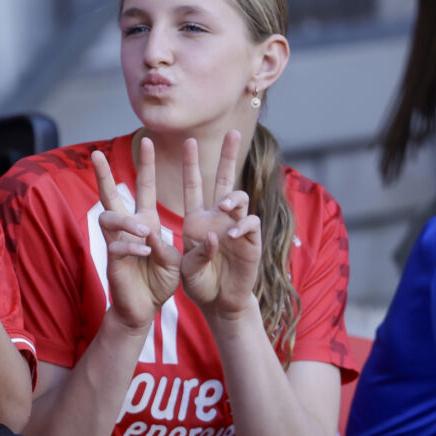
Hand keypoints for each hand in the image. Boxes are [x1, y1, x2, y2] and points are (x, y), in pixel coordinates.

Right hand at [91, 137, 180, 333]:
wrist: (145, 308)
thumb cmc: (158, 281)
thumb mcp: (173, 260)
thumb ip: (166, 247)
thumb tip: (150, 235)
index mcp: (145, 222)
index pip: (144, 188)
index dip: (146, 165)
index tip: (148, 140)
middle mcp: (128, 228)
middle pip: (110, 195)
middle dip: (104, 174)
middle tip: (95, 154)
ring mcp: (117, 243)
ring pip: (108, 218)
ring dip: (126, 221)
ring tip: (143, 231)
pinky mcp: (112, 261)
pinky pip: (117, 247)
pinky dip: (131, 248)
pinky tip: (142, 253)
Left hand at [179, 131, 261, 318]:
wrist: (218, 303)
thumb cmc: (199, 283)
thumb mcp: (184, 267)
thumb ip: (192, 252)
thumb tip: (208, 236)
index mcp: (197, 219)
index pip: (194, 185)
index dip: (191, 164)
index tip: (188, 140)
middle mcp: (218, 218)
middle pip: (225, 180)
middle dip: (228, 156)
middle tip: (233, 132)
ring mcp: (236, 227)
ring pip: (241, 198)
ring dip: (233, 198)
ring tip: (223, 206)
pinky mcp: (250, 241)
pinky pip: (250, 224)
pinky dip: (242, 226)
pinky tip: (231, 235)